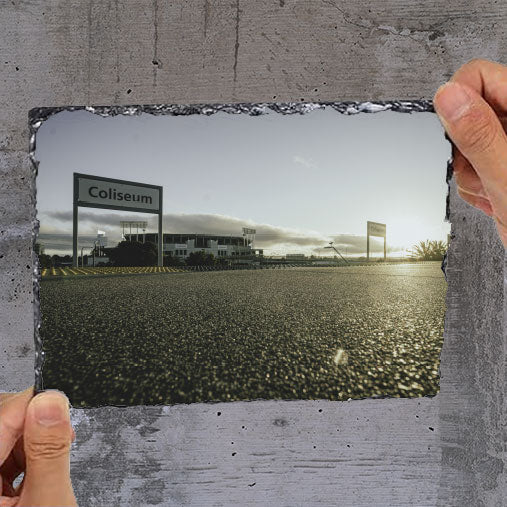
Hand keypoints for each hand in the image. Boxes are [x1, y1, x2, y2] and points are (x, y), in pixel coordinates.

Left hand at [0, 387, 76, 506]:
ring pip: (6, 437)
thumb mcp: (49, 500)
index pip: (0, 417)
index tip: (59, 403)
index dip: (32, 404)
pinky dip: (30, 454)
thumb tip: (52, 402)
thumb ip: (49, 451)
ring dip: (35, 439)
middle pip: (1, 423)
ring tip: (56, 454)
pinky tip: (46, 464)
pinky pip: (7, 456)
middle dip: (34, 420)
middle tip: (61, 431)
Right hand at [433, 59, 506, 247]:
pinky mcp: (502, 162)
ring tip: (491, 188)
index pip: (480, 76)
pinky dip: (474, 185)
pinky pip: (470, 164)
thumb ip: (478, 135)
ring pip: (464, 143)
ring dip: (469, 172)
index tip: (456, 132)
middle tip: (481, 169)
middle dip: (463, 146)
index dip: (459, 101)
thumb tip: (449, 97)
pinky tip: (493, 195)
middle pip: (468, 111)